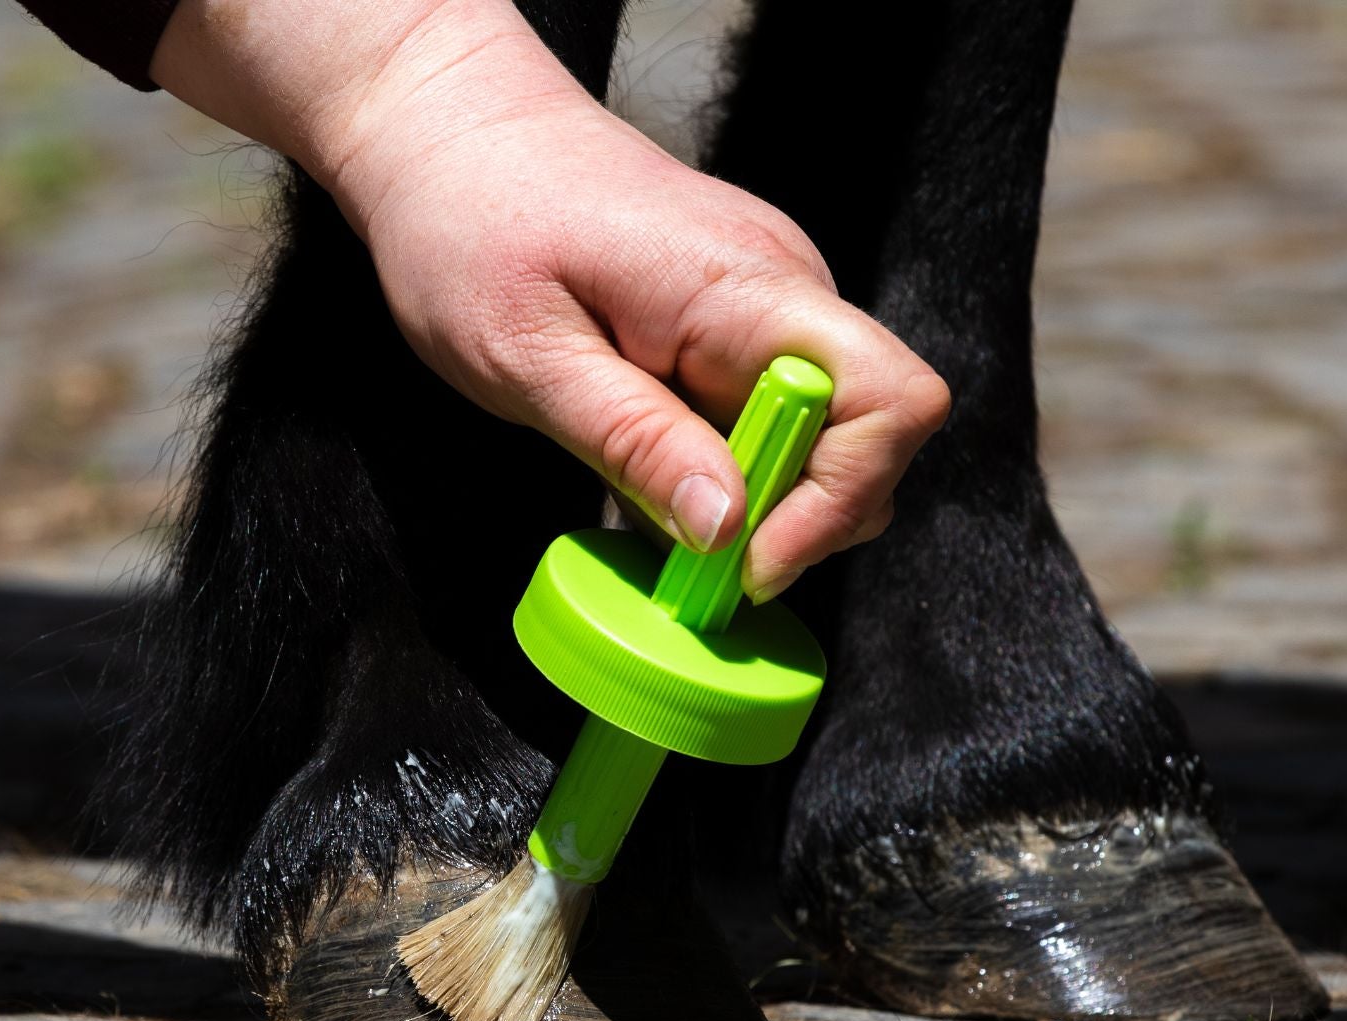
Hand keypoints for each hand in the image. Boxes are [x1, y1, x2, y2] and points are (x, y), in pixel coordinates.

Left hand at [154, 0, 949, 600]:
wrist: (455, 135)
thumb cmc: (472, 226)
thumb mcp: (529, 357)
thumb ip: (635, 442)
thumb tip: (728, 527)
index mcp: (745, 289)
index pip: (891, 400)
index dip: (844, 498)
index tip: (749, 558)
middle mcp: (783, 289)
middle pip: (871, 435)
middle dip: (800, 519)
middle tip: (698, 558)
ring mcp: (769, 303)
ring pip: (827, 437)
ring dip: (762, 501)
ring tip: (664, 506)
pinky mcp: (741, 322)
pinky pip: (776, 416)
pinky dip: (734, 469)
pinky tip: (661, 469)